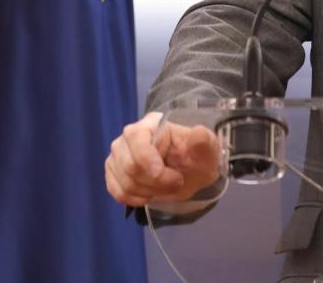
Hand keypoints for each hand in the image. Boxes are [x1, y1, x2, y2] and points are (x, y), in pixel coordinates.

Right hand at [105, 112, 222, 206]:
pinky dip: (136, 199)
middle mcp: (129, 136)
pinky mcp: (114, 174)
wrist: (191, 174)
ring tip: (167, 188)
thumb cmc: (197, 157)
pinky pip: (118, 192)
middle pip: (128, 164)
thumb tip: (198, 132)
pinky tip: (151, 194)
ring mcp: (119, 155)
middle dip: (155, 181)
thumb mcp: (207, 149)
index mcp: (152, 123)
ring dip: (149, 191)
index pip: (136, 137)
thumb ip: (203, 142)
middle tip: (177, 182)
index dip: (145, 158)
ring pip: (124, 182)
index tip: (160, 173)